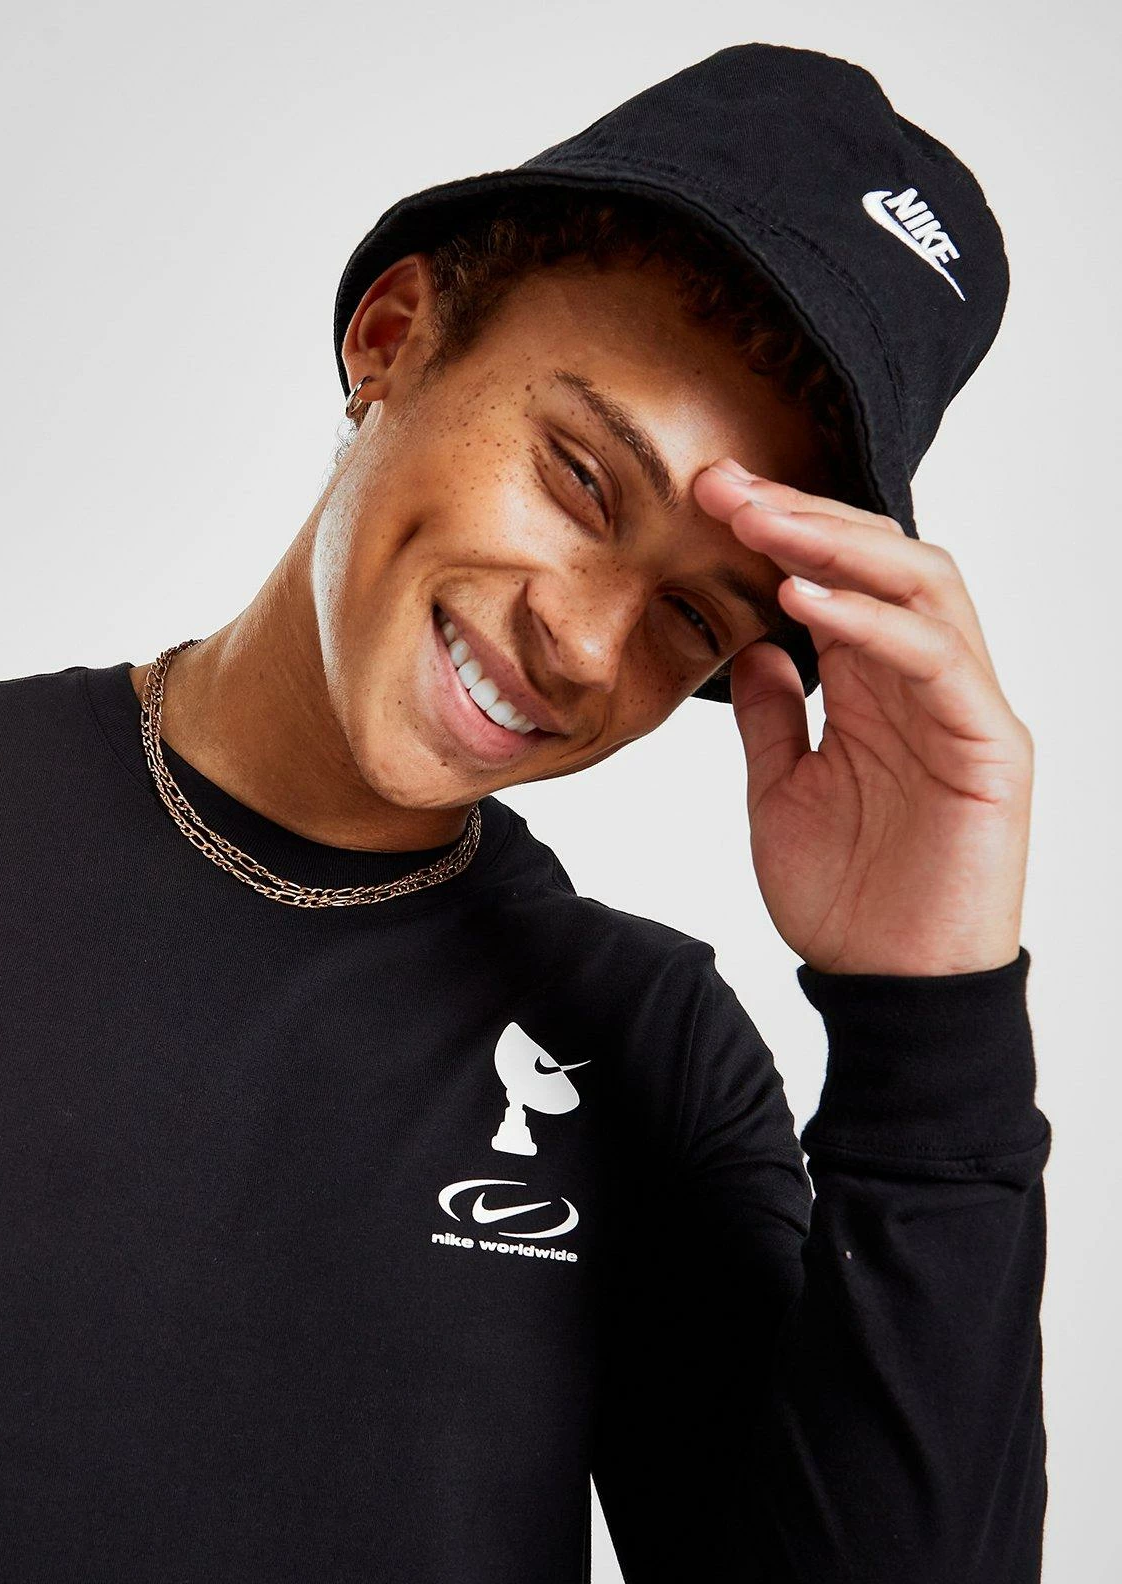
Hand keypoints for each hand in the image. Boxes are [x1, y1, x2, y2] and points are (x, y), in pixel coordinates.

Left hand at [692, 459, 1032, 977]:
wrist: (887, 988)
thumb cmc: (847, 900)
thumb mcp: (779, 790)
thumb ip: (770, 716)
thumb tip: (750, 640)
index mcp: (877, 688)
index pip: (840, 579)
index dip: (780, 530)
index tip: (706, 497)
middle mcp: (927, 683)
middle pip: (883, 560)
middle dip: (803, 514)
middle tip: (724, 485)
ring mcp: (964, 708)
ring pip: (923, 586)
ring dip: (837, 548)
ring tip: (760, 524)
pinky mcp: (988, 747)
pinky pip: (937, 660)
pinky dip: (873, 623)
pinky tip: (806, 602)